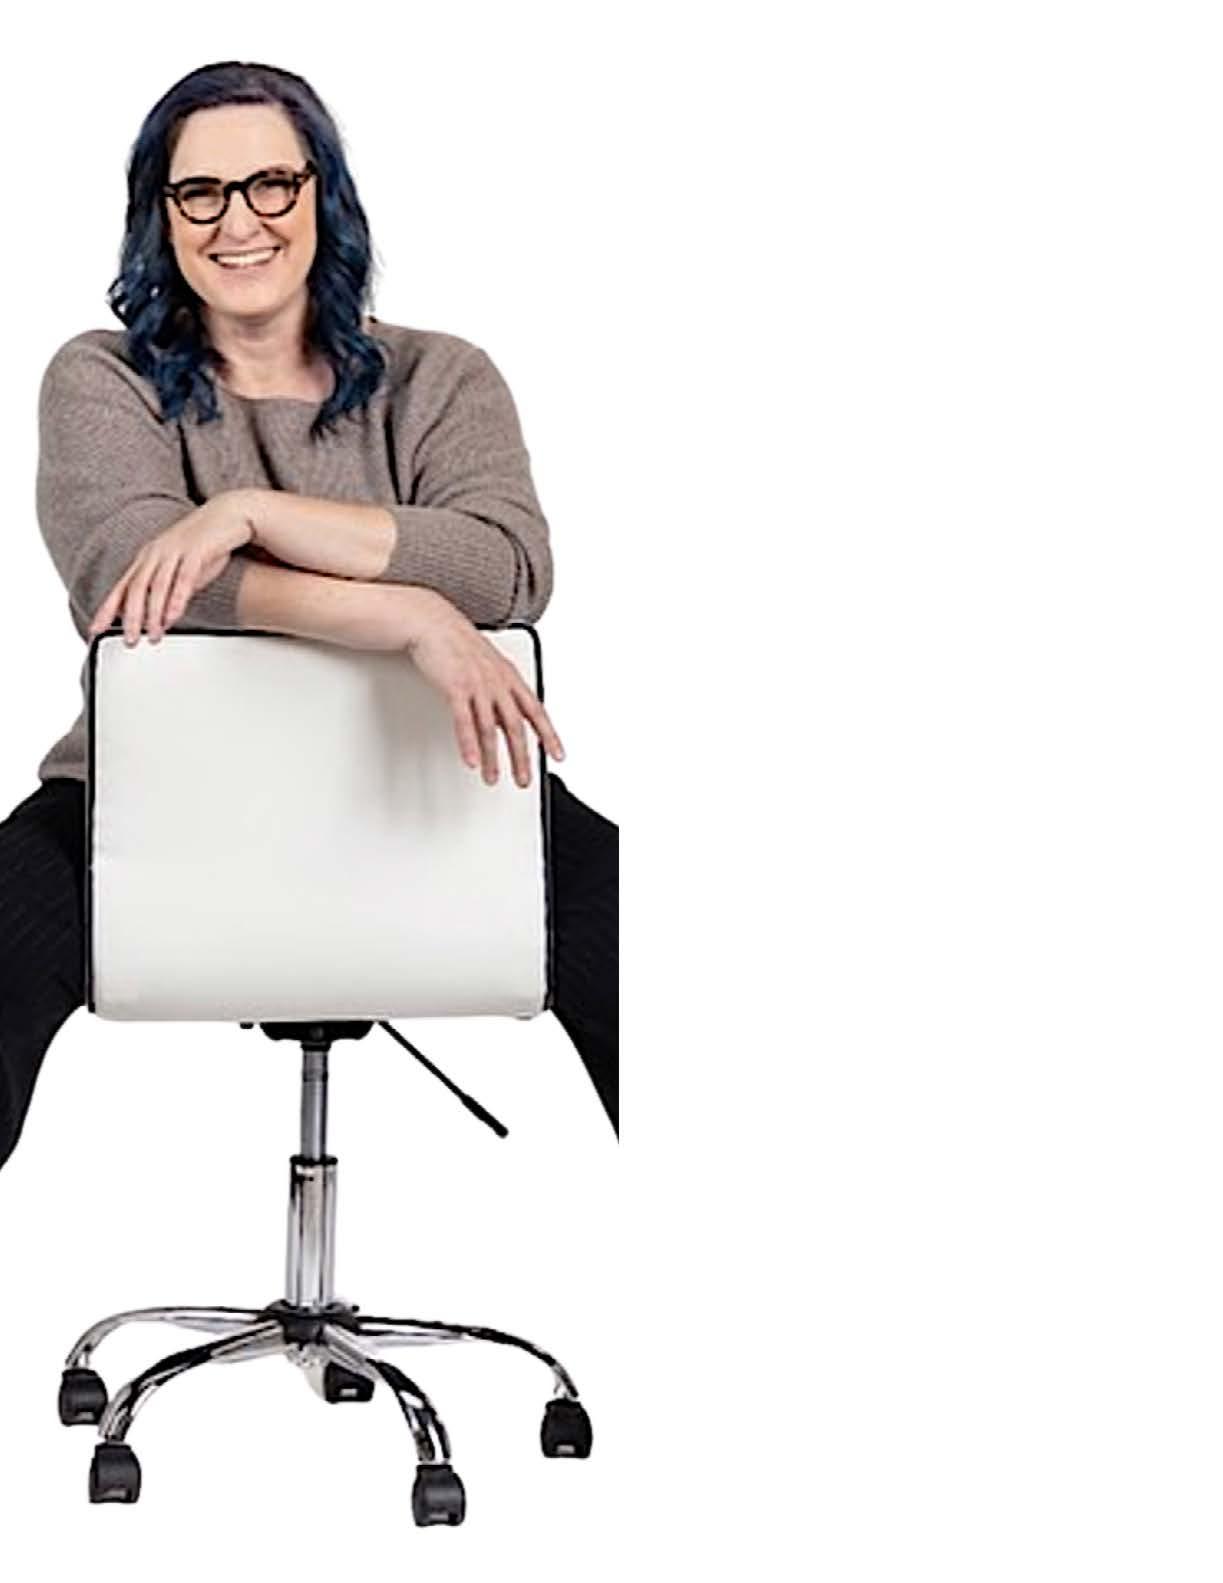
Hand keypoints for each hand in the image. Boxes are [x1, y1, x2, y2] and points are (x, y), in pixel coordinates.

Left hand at [87, 492, 254, 645]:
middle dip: (132, 617)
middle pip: (136, 588)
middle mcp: (157, 552)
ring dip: (153, 613)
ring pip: (157, 585)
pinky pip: (184, 578)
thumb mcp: (178, 568)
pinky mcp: (197, 550)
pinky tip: (173, 617)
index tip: (96, 629)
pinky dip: (176, 599)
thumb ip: (163, 588)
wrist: (229, 513)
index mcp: (148, 557)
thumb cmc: (204, 544)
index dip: (108, 609)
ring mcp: (175, 550)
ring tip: (153, 635)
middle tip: (130, 640)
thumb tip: (150, 613)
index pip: (122, 586)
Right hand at [400, 590, 565, 787]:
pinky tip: (471, 760)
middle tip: (523, 779)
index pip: (537, 712)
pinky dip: (469, 744)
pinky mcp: (456, 687)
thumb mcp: (489, 667)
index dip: (549, 735)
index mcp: (510, 678)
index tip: (558, 755)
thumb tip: (505, 721)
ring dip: (492, 758)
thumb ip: (500, 694)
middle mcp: (498, 682)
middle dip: (522, 757)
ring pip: (490, 729)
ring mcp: (478, 685)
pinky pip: (465, 721)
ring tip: (492, 777)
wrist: (433, 622)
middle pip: (516, 727)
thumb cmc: (458, 644)